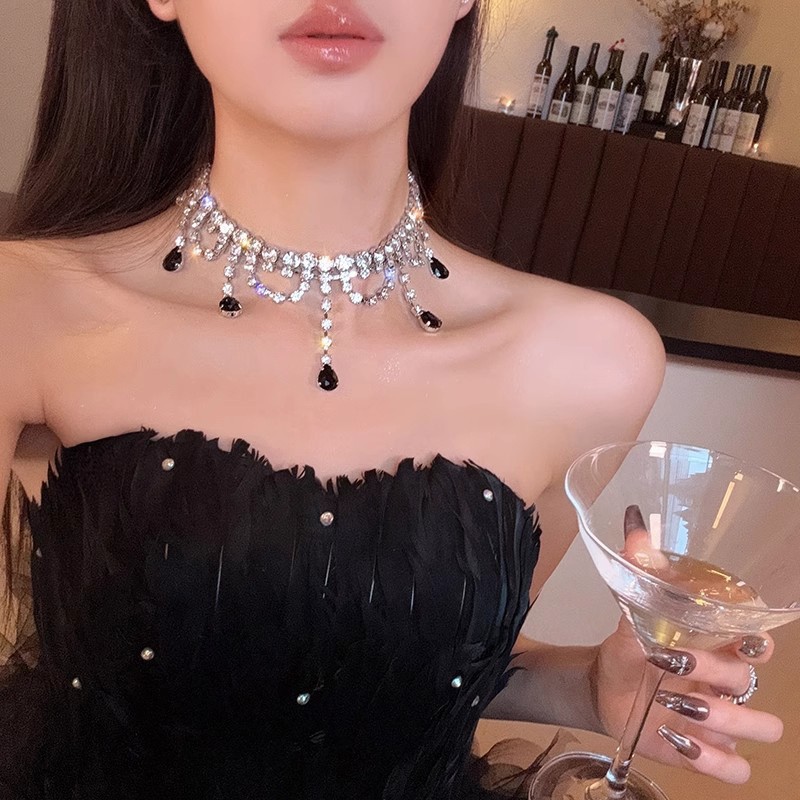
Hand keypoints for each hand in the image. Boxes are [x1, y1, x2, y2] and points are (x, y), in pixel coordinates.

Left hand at [594, 618, 782, 783]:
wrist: (601, 692)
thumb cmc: (625, 657)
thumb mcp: (629, 627)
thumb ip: (641, 601)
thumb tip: (641, 557)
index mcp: (714, 650)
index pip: (756, 644)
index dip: (758, 644)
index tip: (742, 643)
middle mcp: (724, 685)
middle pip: (747, 680)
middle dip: (713, 672)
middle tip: (673, 665)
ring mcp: (720, 722)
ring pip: (761, 727)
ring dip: (725, 718)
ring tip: (679, 706)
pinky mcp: (707, 753)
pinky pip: (735, 769)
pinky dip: (713, 759)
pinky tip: (678, 741)